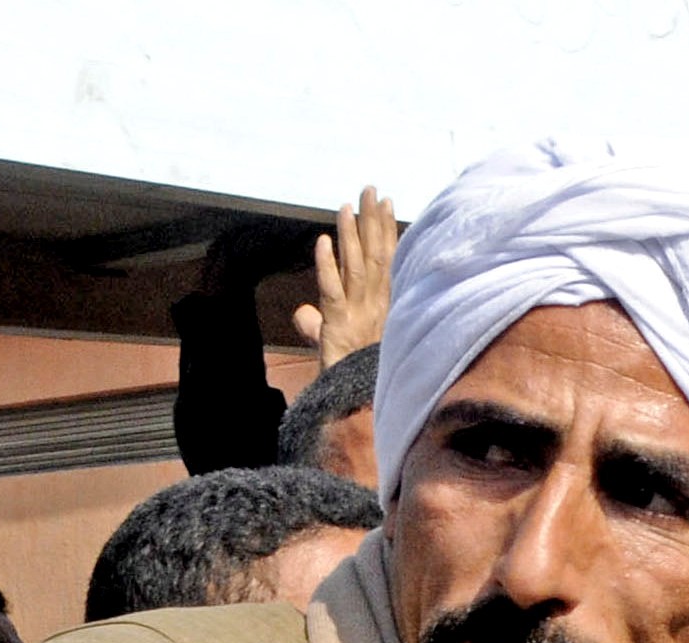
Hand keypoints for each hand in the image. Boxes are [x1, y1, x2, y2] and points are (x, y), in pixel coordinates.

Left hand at [292, 187, 397, 367]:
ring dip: (353, 234)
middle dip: (374, 221)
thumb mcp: (333, 346)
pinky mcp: (340, 326)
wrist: (359, 408)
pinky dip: (326, 266)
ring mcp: (360, 315)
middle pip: (375, 256)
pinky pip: (332, 291)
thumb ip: (318, 324)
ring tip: (350, 204)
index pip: (385, 262)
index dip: (386, 231)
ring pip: (356, 267)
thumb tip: (302, 312)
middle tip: (372, 189)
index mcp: (382, 308)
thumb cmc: (353, 377)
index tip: (387, 204)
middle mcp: (375, 307)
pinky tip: (323, 242)